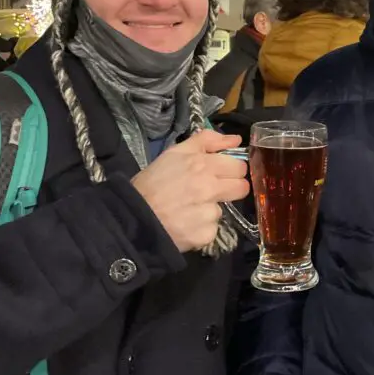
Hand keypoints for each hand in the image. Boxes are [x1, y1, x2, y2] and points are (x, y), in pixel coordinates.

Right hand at [131, 130, 249, 252]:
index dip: (231, 170)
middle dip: (230, 189)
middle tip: (210, 191)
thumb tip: (236, 139)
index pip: (239, 167)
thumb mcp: (175, 153)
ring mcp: (208, 213)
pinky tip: (185, 224)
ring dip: (209, 209)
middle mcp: (209, 188)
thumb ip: (207, 141)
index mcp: (203, 165)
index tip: (221, 174)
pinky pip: (212, 229)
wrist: (132, 218)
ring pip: (222, 209)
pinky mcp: (205, 235)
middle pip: (241, 188)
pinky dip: (201, 228)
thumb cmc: (152, 183)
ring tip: (188, 209)